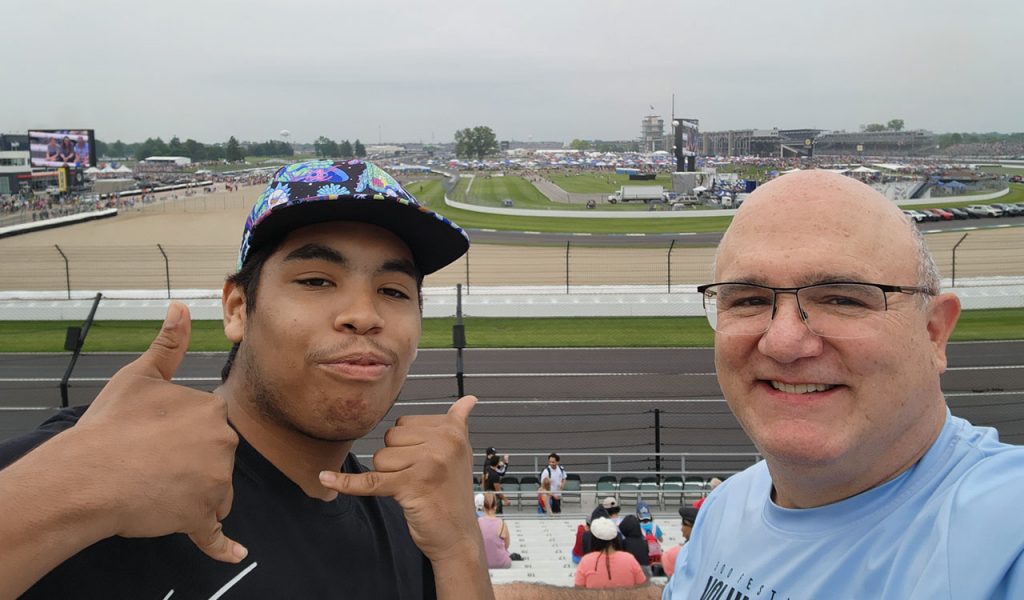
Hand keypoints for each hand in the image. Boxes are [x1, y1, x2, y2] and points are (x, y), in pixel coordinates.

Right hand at [75, 302, 244, 562]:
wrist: (86, 475)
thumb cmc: (109, 427)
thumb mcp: (139, 376)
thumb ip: (168, 344)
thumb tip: (181, 307)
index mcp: (212, 411)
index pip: (209, 426)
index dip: (181, 433)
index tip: (155, 437)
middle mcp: (223, 445)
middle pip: (215, 458)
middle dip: (190, 463)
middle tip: (149, 462)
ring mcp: (215, 484)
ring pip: (213, 491)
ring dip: (190, 493)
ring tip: (151, 486)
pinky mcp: (201, 517)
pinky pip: (216, 535)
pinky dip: (223, 546)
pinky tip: (236, 553)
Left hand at [318, 395, 480, 562]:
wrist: (458, 536)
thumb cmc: (453, 494)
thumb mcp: (461, 453)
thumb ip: (459, 423)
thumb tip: (469, 399)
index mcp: (453, 430)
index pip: (404, 424)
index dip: (406, 446)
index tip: (426, 464)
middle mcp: (444, 443)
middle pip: (391, 439)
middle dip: (396, 461)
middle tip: (420, 480)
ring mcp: (428, 463)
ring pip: (381, 459)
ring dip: (389, 477)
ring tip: (413, 490)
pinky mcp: (411, 486)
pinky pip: (370, 481)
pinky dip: (346, 483)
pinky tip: (325, 478)